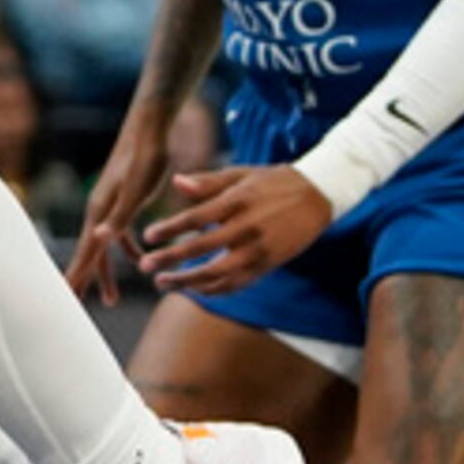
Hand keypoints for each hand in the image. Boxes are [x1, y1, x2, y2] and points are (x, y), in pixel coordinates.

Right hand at [66, 120, 169, 299]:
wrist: (149, 128)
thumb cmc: (144, 158)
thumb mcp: (135, 190)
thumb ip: (118, 217)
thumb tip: (98, 241)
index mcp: (99, 213)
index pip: (85, 253)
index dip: (76, 277)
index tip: (65, 301)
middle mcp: (99, 211)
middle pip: (88, 254)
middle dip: (83, 281)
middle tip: (75, 308)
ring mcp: (110, 206)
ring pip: (104, 247)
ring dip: (106, 272)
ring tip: (111, 299)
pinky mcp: (124, 200)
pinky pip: (120, 233)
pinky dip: (126, 250)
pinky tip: (139, 260)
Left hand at [139, 163, 331, 296]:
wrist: (318, 196)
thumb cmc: (274, 181)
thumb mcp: (242, 174)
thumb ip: (208, 181)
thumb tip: (176, 184)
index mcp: (238, 201)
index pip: (196, 218)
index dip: (170, 228)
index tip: (148, 236)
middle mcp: (247, 227)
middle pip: (201, 248)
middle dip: (170, 260)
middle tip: (145, 266)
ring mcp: (259, 249)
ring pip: (217, 273)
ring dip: (187, 281)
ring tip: (164, 283)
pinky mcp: (268, 265)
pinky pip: (236, 284)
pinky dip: (212, 289)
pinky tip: (193, 288)